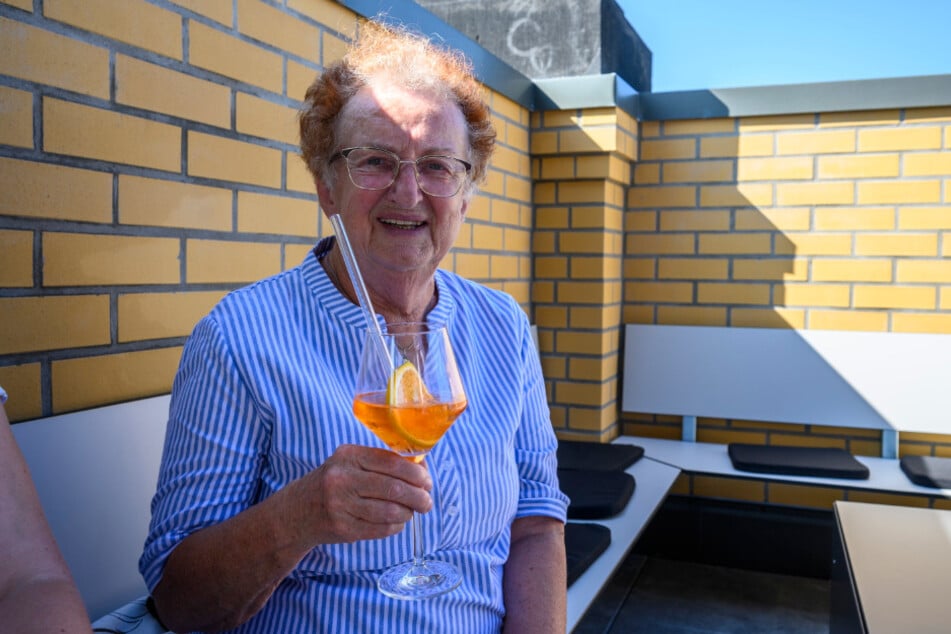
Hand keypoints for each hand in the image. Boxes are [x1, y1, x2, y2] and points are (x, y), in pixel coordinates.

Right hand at [285, 444, 432, 546]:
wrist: (297, 511)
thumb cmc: (334, 482)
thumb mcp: (350, 463)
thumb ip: (381, 462)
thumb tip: (421, 468)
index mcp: (349, 456)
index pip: (392, 462)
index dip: (416, 473)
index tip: (427, 481)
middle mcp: (342, 479)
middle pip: (394, 488)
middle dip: (419, 497)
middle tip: (427, 501)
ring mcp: (341, 505)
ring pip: (390, 511)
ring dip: (408, 513)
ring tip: (412, 512)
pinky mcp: (343, 528)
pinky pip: (381, 528)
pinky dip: (396, 526)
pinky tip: (397, 521)